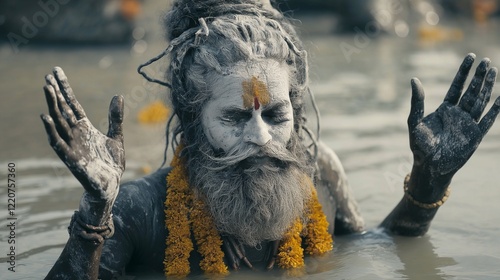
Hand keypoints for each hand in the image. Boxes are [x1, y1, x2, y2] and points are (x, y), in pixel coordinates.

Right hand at [40, 67, 124, 209]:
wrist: (111, 186)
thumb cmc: (111, 163)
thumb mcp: (116, 137)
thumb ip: (116, 118)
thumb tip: (118, 95)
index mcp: (85, 128)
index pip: (72, 104)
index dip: (65, 88)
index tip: (56, 71)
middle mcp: (75, 134)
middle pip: (63, 110)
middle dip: (55, 94)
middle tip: (47, 76)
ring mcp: (72, 145)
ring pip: (59, 122)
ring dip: (52, 105)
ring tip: (47, 88)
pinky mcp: (72, 158)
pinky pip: (58, 143)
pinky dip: (51, 130)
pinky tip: (46, 117)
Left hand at [408, 54, 498, 195]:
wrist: (430, 167)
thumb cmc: (419, 146)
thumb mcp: (415, 122)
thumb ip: (417, 102)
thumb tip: (414, 79)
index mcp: (445, 109)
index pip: (457, 86)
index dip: (464, 72)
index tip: (471, 57)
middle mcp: (458, 114)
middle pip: (471, 91)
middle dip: (478, 76)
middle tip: (486, 60)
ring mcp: (468, 124)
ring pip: (481, 101)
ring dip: (487, 86)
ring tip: (493, 70)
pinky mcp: (476, 135)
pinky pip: (488, 119)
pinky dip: (496, 109)